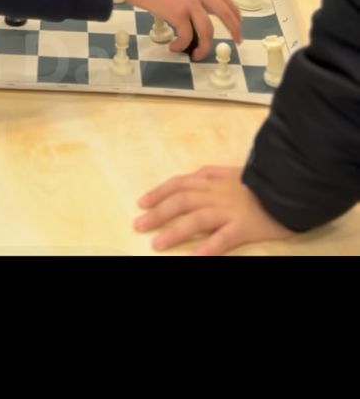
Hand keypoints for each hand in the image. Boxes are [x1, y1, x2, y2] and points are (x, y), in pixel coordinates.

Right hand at [106, 0, 240, 59]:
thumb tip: (196, 10)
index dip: (234, 11)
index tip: (238, 22)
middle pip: (224, 13)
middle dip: (234, 29)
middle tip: (237, 41)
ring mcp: (188, 2)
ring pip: (207, 30)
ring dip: (205, 46)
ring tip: (198, 55)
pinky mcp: (177, 14)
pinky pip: (186, 36)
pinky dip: (182, 45)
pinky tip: (174, 47)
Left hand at [135, 166, 291, 254]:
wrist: (290, 186)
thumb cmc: (263, 182)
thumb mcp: (233, 172)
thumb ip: (211, 175)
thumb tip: (192, 177)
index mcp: (214, 180)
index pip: (180, 184)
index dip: (159, 192)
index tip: (142, 202)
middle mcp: (217, 194)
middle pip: (181, 201)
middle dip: (158, 212)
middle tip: (139, 224)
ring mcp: (230, 211)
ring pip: (196, 218)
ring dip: (174, 231)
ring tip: (157, 243)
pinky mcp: (245, 227)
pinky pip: (224, 238)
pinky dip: (209, 246)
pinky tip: (196, 256)